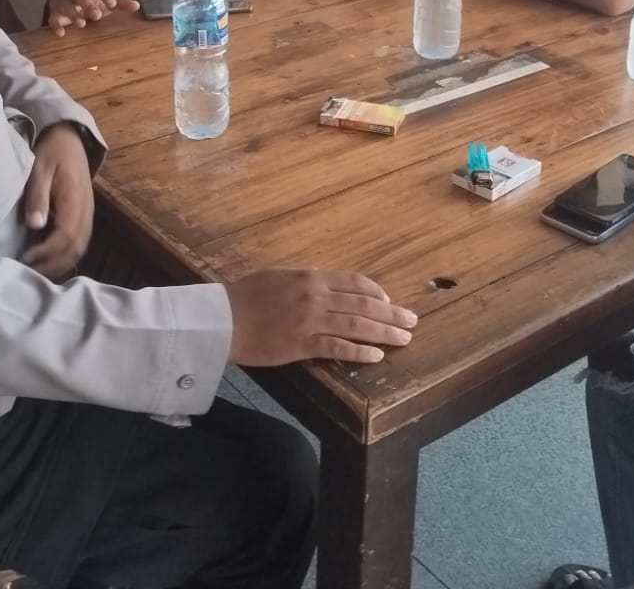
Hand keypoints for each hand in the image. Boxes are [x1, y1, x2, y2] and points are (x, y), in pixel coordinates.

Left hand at [21, 124, 95, 278]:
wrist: (69, 138)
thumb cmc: (52, 151)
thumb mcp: (39, 169)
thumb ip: (37, 196)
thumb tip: (35, 225)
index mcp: (75, 199)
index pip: (66, 235)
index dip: (47, 251)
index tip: (26, 257)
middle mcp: (86, 210)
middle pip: (75, 248)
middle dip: (52, 265)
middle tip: (27, 273)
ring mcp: (87, 214)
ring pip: (79, 249)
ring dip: (59, 264)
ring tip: (36, 271)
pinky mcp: (83, 216)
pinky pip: (79, 243)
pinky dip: (65, 257)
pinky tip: (48, 261)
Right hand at [45, 0, 138, 36]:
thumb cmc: (90, 2)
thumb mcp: (105, 1)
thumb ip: (120, 3)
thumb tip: (137, 6)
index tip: (113, 4)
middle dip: (88, 5)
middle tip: (97, 16)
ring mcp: (65, 4)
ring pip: (67, 7)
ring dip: (74, 15)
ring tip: (82, 24)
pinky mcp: (55, 15)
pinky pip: (54, 19)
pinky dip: (56, 26)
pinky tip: (61, 33)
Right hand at [225, 268, 417, 365]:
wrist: (221, 318)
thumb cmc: (245, 296)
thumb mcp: (279, 277)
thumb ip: (306, 282)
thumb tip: (327, 288)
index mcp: (311, 277)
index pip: (354, 283)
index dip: (376, 292)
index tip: (390, 301)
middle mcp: (316, 296)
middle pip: (363, 305)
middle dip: (392, 314)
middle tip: (412, 321)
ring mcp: (310, 321)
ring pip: (357, 326)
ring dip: (384, 332)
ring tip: (404, 339)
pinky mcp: (301, 345)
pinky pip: (337, 348)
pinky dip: (359, 351)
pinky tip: (375, 355)